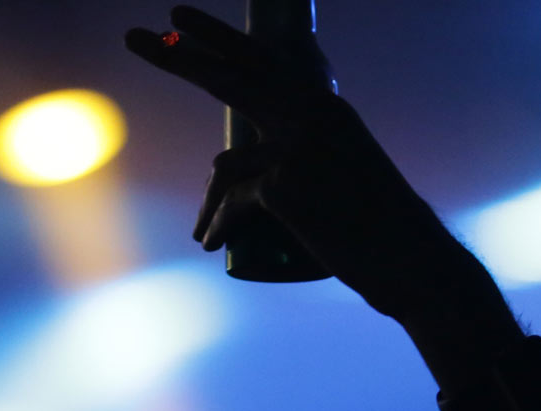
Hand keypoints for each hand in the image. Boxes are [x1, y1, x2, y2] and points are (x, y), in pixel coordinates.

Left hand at [125, 7, 489, 323]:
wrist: (406, 256)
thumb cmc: (370, 224)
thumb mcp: (329, 175)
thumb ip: (283, 157)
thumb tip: (222, 165)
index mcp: (324, 105)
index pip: (260, 60)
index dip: (215, 37)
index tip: (177, 17)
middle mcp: (311, 113)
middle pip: (228, 79)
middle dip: (177, 58)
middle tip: (134, 36)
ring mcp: (297, 146)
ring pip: (223, 167)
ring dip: (209, 207)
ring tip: (201, 236)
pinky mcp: (284, 186)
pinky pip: (233, 204)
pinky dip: (221, 227)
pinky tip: (215, 247)